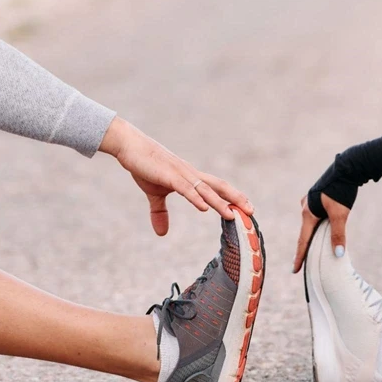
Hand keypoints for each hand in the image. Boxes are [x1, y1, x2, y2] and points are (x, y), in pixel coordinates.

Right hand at [99, 116, 252, 235]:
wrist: (129, 146)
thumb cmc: (145, 166)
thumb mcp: (154, 194)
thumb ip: (160, 213)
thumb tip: (162, 234)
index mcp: (191, 178)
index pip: (217, 188)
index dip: (232, 197)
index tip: (247, 208)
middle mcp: (191, 175)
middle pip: (219, 187)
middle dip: (236, 199)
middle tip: (251, 211)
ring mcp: (181, 174)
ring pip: (205, 190)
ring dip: (219, 203)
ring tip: (232, 215)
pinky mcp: (169, 175)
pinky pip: (186, 188)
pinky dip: (196, 198)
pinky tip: (204, 208)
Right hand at [292, 192, 350, 272]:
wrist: (347, 167)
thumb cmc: (341, 190)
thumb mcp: (341, 214)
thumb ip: (339, 234)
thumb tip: (338, 254)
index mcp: (308, 213)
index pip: (303, 241)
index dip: (299, 257)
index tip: (294, 270)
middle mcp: (306, 207)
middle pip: (305, 232)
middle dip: (305, 247)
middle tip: (303, 263)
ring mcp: (310, 200)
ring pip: (311, 223)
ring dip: (313, 235)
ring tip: (315, 247)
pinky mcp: (317, 196)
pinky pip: (315, 215)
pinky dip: (318, 224)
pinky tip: (323, 226)